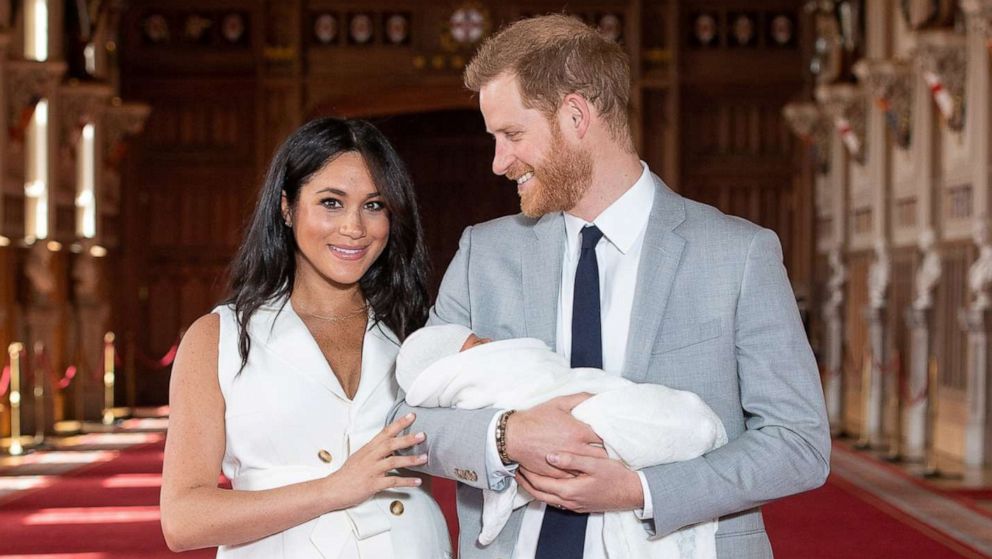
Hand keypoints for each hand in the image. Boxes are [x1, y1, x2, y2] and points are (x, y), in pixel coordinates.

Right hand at [325, 413, 427, 509]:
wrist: (333, 489)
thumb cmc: (347, 474)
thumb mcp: (360, 457)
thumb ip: (375, 451)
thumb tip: (390, 446)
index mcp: (368, 449)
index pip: (385, 432)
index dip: (399, 424)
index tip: (411, 416)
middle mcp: (370, 457)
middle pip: (390, 444)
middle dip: (407, 439)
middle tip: (422, 435)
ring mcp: (372, 471)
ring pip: (393, 462)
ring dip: (410, 460)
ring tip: (424, 458)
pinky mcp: (373, 484)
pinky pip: (392, 482)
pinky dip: (406, 482)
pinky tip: (418, 481)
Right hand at [505, 393, 604, 477]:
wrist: (513, 436)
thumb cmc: (536, 418)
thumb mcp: (558, 403)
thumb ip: (580, 398)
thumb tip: (597, 396)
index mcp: (579, 431)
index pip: (605, 438)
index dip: (612, 437)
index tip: (614, 437)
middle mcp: (575, 449)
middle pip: (602, 455)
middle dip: (607, 453)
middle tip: (611, 451)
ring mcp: (567, 463)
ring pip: (590, 468)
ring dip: (595, 465)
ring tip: (601, 463)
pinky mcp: (558, 474)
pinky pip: (576, 477)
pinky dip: (581, 474)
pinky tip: (585, 471)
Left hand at [516, 452, 642, 512]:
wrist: (632, 493)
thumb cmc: (616, 477)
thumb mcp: (595, 464)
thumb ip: (572, 460)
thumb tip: (550, 456)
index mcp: (569, 490)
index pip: (539, 483)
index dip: (527, 473)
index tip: (519, 461)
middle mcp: (568, 501)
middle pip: (538, 493)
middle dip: (525, 481)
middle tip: (516, 468)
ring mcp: (573, 505)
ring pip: (546, 498)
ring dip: (534, 487)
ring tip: (526, 474)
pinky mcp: (578, 505)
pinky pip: (555, 499)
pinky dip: (545, 491)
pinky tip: (546, 481)